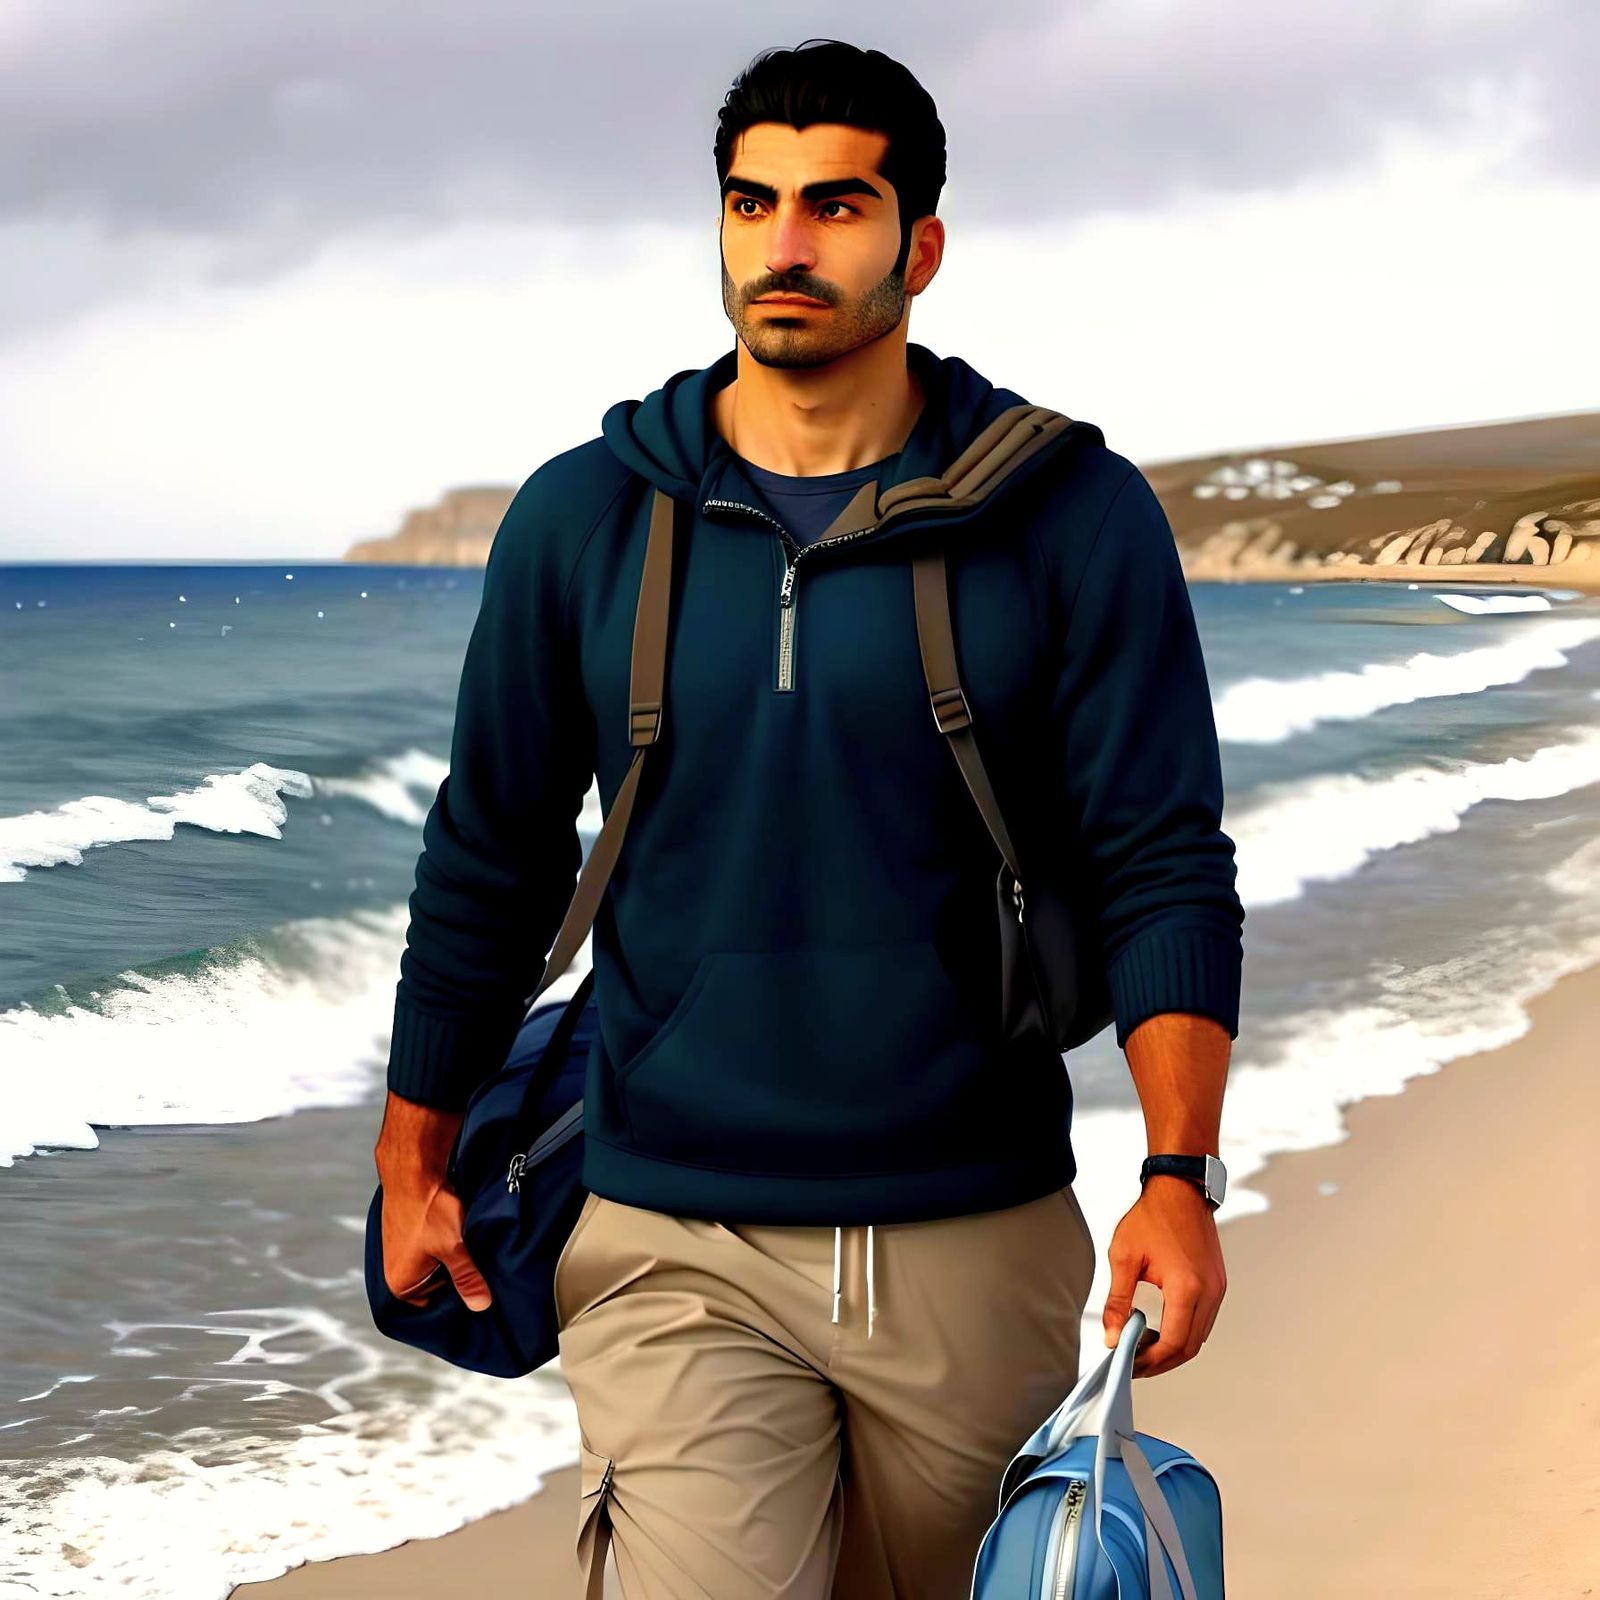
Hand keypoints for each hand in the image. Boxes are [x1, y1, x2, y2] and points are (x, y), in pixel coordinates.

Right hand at [374, 1091, 492, 1312]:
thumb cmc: (428, 1208)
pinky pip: (429, 1242)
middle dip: (455, 1273)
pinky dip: (444, 1238)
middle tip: (477, 1262)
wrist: (413, 1165)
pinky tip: (458, 1229)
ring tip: (467, 1243)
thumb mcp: (453, 1247)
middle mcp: (394, 1269)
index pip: (435, 1305)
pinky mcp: (406, 1228)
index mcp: (400, 1284)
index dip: (458, 1295)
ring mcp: (398, 1247)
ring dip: (451, 1253)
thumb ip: (467, 1278)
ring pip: (434, 1260)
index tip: (478, 1284)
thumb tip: (481, 1306)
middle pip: (434, 1282)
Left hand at [1100, 1175, 1225, 1376]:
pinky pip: (1203, 1320)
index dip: (1150, 1361)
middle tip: (1134, 1362)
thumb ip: (1118, 1302)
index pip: (1173, 1344)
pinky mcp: (1218, 1283)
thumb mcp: (1124, 1257)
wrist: (1180, 1190)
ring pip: (1198, 1337)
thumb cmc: (1153, 1216)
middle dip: (1161, 1361)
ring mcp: (1217, 1289)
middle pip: (1189, 1347)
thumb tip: (1113, 1337)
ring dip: (1173, 1348)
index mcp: (1187, 1288)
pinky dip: (1183, 1331)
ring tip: (1143, 1345)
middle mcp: (1210, 1292)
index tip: (1129, 1364)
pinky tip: (1160, 1327)